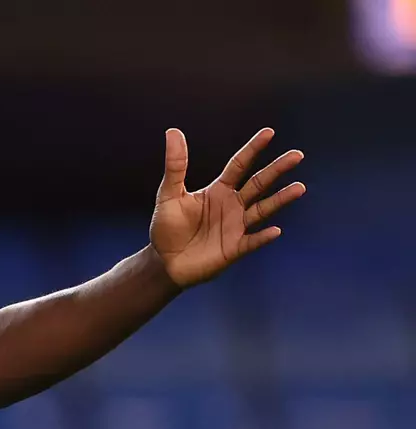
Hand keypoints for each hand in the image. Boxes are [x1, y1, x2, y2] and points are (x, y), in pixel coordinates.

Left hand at [150, 128, 304, 286]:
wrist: (164, 261)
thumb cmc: (167, 227)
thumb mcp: (168, 194)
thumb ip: (175, 166)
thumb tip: (173, 131)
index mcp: (219, 190)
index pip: (239, 165)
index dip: (252, 149)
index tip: (269, 132)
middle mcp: (232, 205)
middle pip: (258, 184)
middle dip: (276, 170)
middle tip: (297, 155)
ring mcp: (236, 226)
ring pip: (262, 210)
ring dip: (280, 200)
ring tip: (300, 187)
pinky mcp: (233, 248)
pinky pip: (251, 242)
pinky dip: (262, 237)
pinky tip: (275, 230)